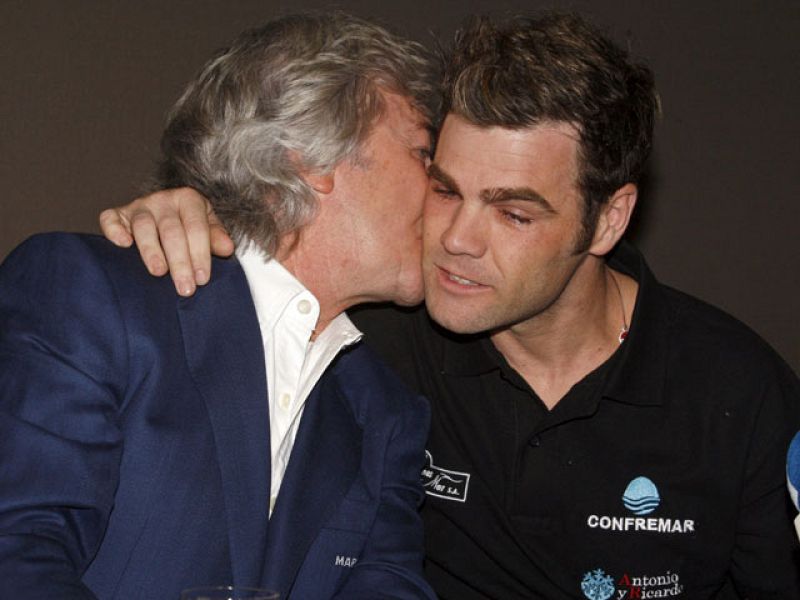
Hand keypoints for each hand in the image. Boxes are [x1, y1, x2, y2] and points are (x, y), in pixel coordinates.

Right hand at [99, 188, 233, 295]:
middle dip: (180, 261)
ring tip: (159, 272)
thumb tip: (227, 248)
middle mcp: (163, 200)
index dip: (200, 254)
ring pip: (143, 226)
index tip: (202, 279)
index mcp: (189, 199)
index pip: (196, 227)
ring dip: (151, 251)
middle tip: (185, 287)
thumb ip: (216, 238)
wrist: (168, 213)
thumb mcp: (208, 228)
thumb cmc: (190, 226)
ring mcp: (139, 206)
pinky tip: (123, 245)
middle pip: (171, 231)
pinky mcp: (119, 214)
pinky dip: (114, 231)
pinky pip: (111, 219)